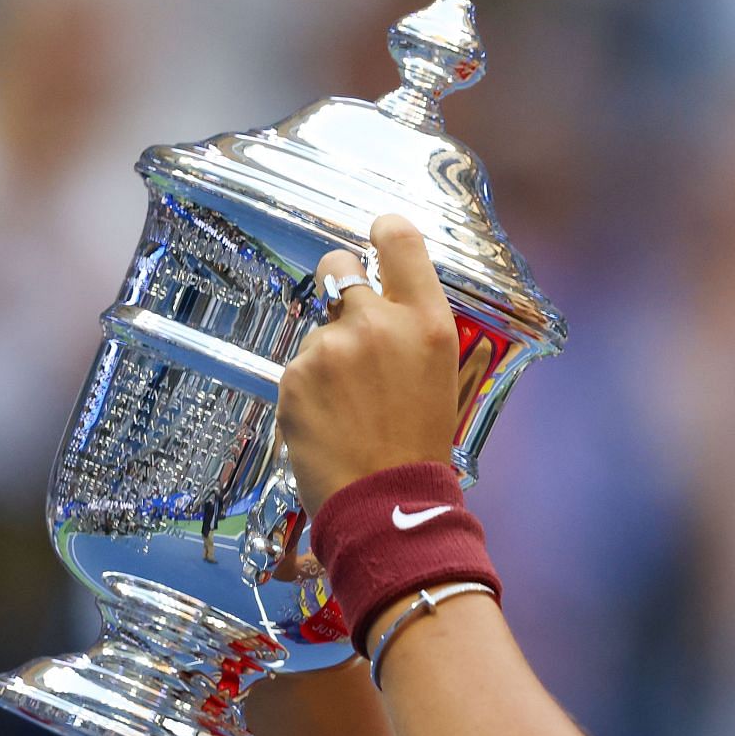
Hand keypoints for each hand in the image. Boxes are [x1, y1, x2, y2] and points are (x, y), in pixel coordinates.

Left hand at [278, 214, 459, 512]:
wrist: (386, 503)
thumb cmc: (420, 445)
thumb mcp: (440, 376)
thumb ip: (413, 329)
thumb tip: (382, 301)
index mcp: (427, 321)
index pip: (397, 238)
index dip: (382, 232)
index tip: (375, 239)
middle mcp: (378, 322)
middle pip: (337, 264)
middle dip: (337, 285)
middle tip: (350, 327)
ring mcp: (330, 347)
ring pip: (316, 328)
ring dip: (326, 356)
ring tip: (348, 406)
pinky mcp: (293, 376)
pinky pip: (297, 367)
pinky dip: (308, 390)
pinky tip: (329, 421)